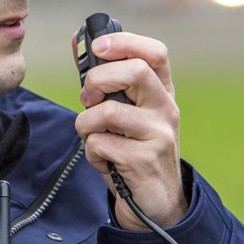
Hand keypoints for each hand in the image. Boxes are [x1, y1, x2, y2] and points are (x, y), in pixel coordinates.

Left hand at [73, 30, 185, 230]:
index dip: (124, 41)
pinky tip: (104, 161)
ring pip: (108, 112)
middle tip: (88, 99)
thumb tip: (78, 40)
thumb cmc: (133, 149)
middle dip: (98, 80)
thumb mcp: (123, 111)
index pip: (155, 52)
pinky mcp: (144, 160)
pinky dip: (91, 153)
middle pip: (135, 71)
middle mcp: (165, 108)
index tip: (97, 47)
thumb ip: (103, 79)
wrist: (155, 202)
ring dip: (86, 125)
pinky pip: (100, 144)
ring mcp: (159, 134)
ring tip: (93, 138)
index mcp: (161, 91)